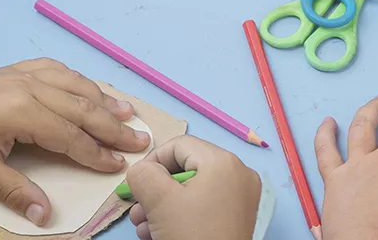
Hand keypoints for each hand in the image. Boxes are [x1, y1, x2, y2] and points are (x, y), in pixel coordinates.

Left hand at [0, 58, 150, 226]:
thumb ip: (16, 191)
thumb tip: (47, 215)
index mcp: (23, 111)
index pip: (71, 135)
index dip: (97, 153)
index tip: (119, 165)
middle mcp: (31, 87)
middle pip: (82, 107)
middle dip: (113, 126)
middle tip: (141, 138)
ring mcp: (24, 74)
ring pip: (75, 84)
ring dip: (103, 99)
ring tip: (127, 111)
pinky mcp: (14, 69)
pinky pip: (56, 69)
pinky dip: (78, 78)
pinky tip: (88, 86)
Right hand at [126, 136, 261, 239]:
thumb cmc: (192, 235)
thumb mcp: (159, 200)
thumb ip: (143, 174)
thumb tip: (141, 170)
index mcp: (223, 161)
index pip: (180, 145)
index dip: (153, 161)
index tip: (136, 184)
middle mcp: (238, 174)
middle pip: (186, 168)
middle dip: (156, 190)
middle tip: (137, 210)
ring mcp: (241, 197)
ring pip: (193, 190)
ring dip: (163, 206)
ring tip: (144, 227)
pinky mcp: (238, 218)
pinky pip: (205, 206)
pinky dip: (182, 215)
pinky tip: (160, 234)